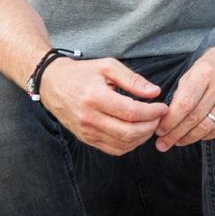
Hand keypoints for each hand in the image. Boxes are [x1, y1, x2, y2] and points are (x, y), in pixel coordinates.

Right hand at [39, 56, 166, 156]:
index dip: (152, 112)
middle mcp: (89, 118)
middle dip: (151, 126)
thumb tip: (154, 92)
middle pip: (129, 132)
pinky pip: (113, 149)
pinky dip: (130, 144)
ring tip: (150, 123)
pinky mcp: (86, 139)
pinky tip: (136, 132)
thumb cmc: (81, 73)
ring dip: (142, 137)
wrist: (51, 84)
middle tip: (159, 117)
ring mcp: (87, 132)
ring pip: (123, 144)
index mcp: (95, 97)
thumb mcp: (107, 66)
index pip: (132, 112)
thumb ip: (133, 79)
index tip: (163, 107)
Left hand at [155, 43, 214, 150]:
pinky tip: (195, 137)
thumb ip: (181, 92)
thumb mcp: (193, 71)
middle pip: (194, 118)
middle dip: (175, 134)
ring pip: (207, 126)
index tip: (159, 130)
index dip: (170, 121)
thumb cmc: (212, 65)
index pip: (184, 104)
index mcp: (204, 74)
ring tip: (177, 143)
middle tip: (162, 144)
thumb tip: (167, 117)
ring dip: (189, 138)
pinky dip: (206, 136)